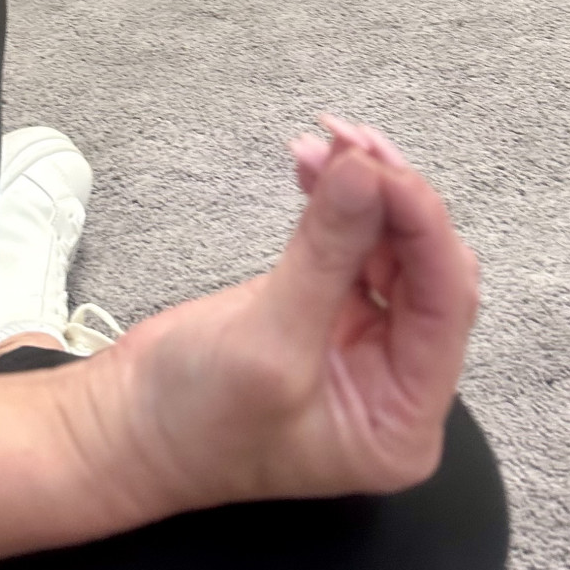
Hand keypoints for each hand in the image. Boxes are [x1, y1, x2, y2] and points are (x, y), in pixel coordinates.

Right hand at [76, 119, 478, 522]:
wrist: (124, 427)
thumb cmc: (193, 423)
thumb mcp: (266, 343)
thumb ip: (325, 254)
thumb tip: (365, 173)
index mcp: (404, 420)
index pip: (444, 307)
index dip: (424, 229)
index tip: (383, 168)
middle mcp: (399, 382)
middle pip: (429, 271)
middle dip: (394, 201)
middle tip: (354, 146)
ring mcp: (367, 344)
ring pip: (396, 247)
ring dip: (366, 190)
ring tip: (329, 142)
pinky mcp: (331, 309)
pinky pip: (357, 243)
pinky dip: (341, 201)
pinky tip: (316, 164)